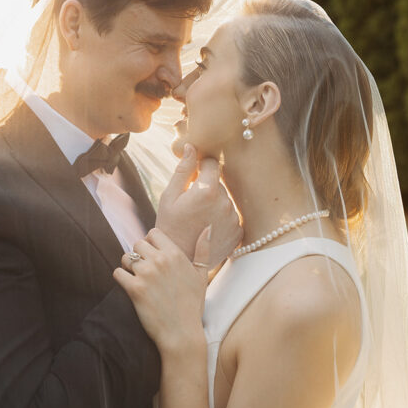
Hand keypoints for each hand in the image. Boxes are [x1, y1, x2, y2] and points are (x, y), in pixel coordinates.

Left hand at [113, 228, 209, 353]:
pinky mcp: (134, 289)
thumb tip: (208, 227)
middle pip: (137, 244)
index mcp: (176, 255)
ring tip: (138, 280)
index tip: (153, 256)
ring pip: (126, 258)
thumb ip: (203, 250)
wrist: (181, 334)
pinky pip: (118, 273)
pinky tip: (130, 288)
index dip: (150, 243)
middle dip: (138, 255)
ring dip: (128, 267)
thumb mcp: (201, 276)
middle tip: (144, 271)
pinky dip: (121, 279)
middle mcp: (160, 260)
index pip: (153, 233)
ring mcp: (147, 274)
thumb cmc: (192, 306)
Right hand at [156, 145, 241, 265]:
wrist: (181, 261)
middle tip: (191, 204)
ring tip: (199, 219)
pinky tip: (207, 227)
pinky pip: (231, 216)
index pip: (212, 163)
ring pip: (225, 199)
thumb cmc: (170, 226)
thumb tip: (191, 147)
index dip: (201, 167)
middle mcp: (225, 202)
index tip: (193, 177)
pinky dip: (222, 218)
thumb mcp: (170, 196)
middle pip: (218, 183)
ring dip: (215, 203)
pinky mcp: (238, 232)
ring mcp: (234, 219)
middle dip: (206, 187)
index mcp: (207, 190)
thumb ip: (183, 170)